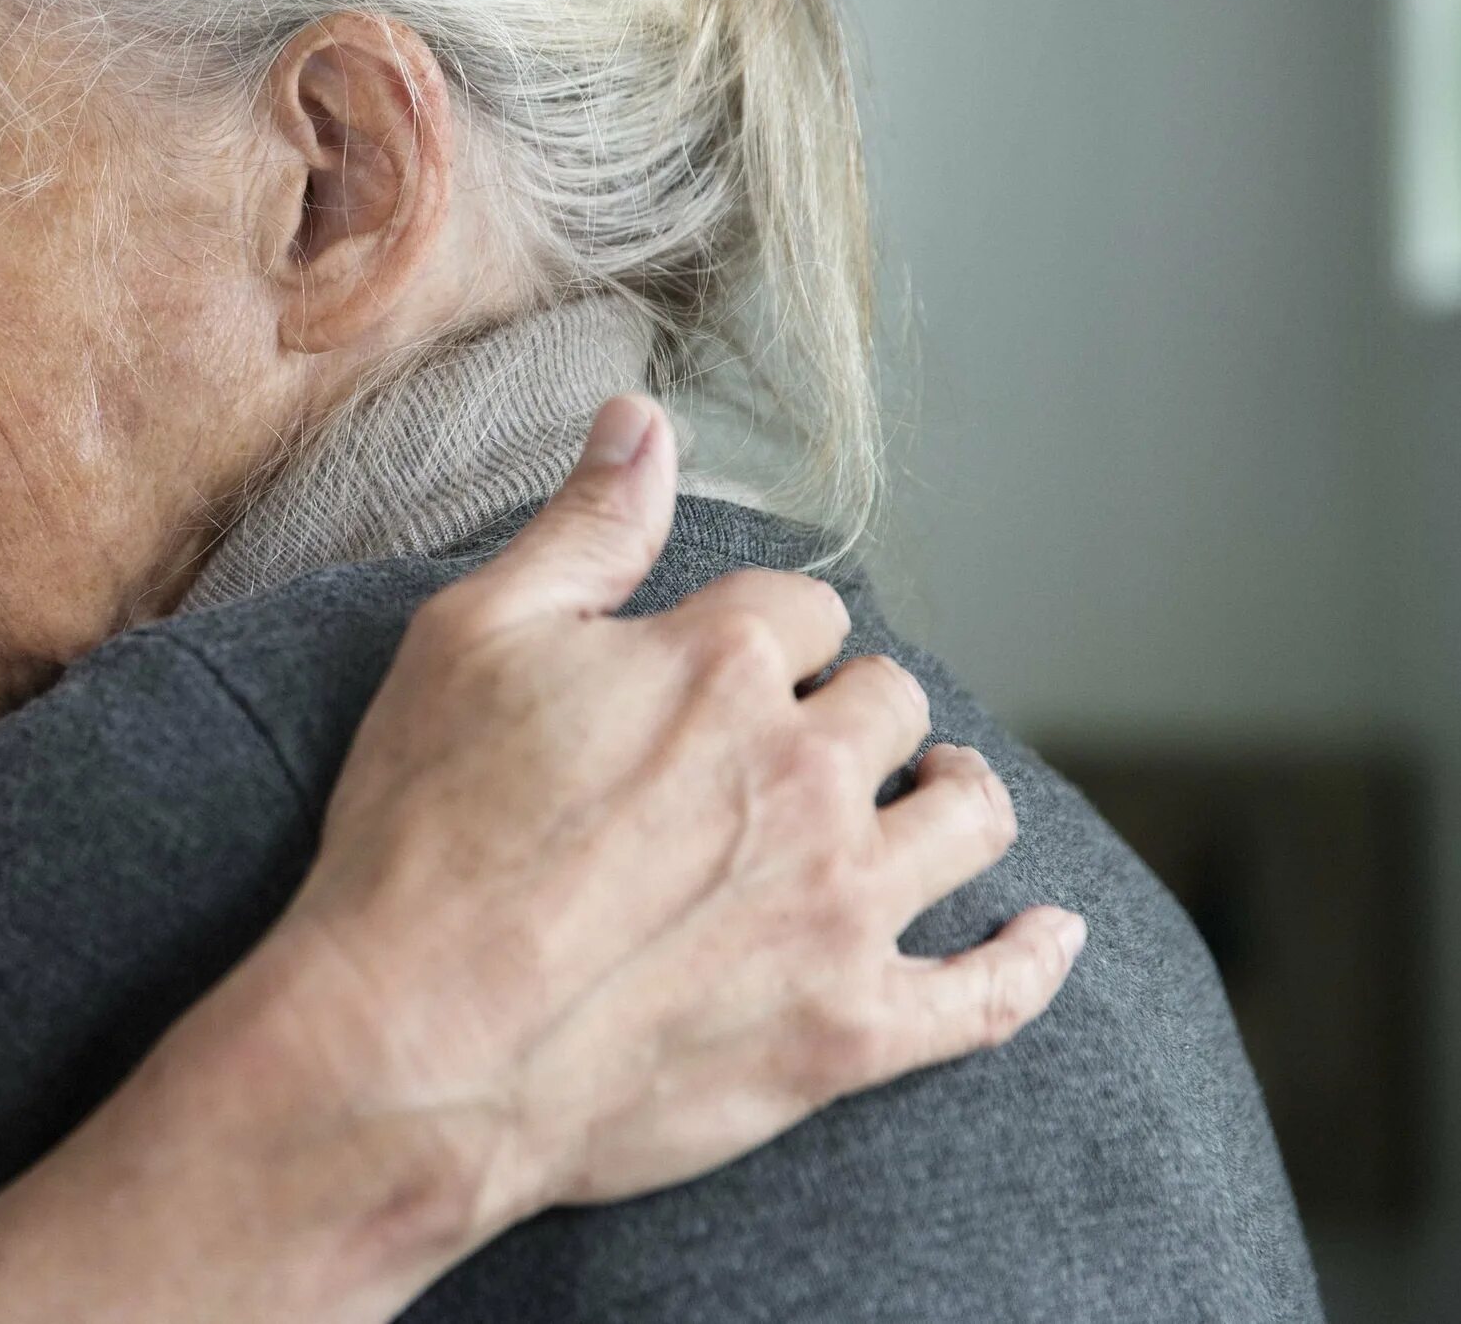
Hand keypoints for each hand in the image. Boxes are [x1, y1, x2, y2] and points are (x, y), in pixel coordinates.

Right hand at [254, 392, 1081, 1283]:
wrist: (412, 1043)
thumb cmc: (421, 835)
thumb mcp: (469, 641)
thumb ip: (582, 529)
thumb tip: (642, 418)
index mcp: (719, 665)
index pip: (802, 610)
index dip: (766, 636)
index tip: (726, 669)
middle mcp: (804, 772)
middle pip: (888, 704)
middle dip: (849, 712)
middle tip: (797, 747)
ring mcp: (840, 906)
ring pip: (966, 817)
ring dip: (950, 794)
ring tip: (930, 794)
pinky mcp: (850, 1029)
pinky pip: (991, 993)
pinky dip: (1033, 958)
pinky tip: (1048, 931)